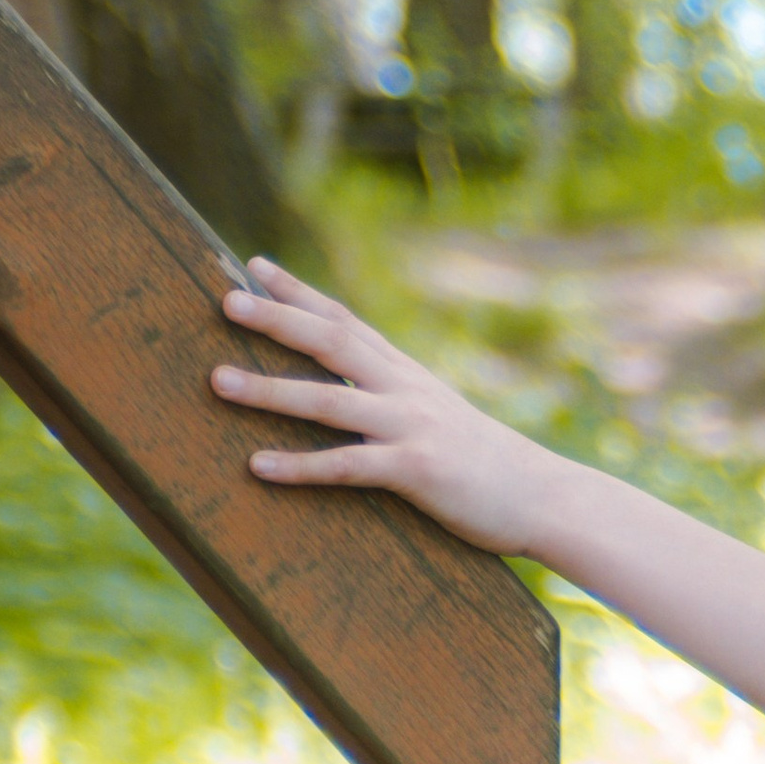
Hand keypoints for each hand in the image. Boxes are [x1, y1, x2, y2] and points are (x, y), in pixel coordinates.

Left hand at [211, 260, 568, 554]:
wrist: (547, 497)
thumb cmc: (489, 465)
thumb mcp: (441, 416)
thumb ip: (399, 400)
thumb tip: (355, 393)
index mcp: (408, 374)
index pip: (346, 319)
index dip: (300, 292)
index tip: (255, 266)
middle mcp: (405, 390)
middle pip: (331, 342)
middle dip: (276, 320)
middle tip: (224, 301)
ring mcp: (411, 427)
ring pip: (328, 401)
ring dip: (269, 390)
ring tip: (218, 382)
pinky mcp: (417, 470)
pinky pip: (348, 466)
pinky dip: (300, 466)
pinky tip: (258, 466)